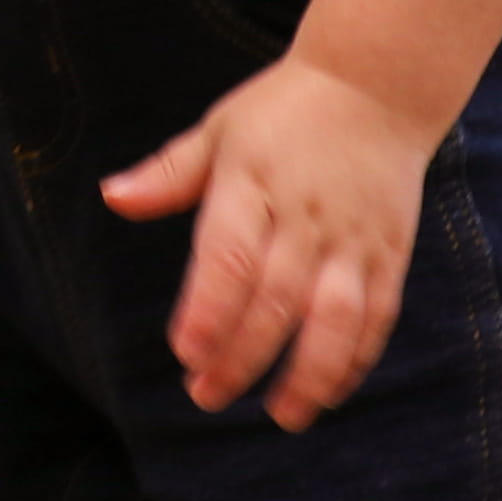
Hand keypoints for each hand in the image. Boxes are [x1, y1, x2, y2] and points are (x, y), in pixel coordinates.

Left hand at [100, 54, 442, 428]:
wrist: (376, 84)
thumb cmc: (282, 113)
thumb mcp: (219, 131)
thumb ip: (168, 174)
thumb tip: (111, 197)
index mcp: (253, 184)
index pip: (229, 256)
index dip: (208, 310)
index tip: (185, 354)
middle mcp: (305, 216)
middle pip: (275, 299)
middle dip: (242, 356)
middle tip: (206, 396)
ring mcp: (353, 238)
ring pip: (335, 317)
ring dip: (310, 373)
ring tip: (281, 416)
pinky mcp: (390, 252)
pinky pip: (377, 315)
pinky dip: (356, 358)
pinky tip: (329, 393)